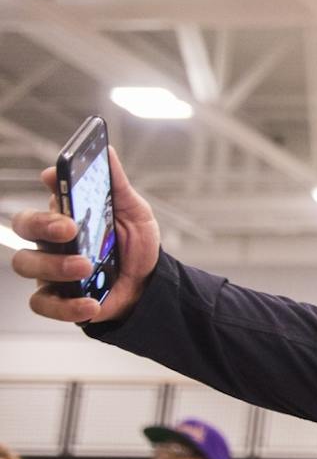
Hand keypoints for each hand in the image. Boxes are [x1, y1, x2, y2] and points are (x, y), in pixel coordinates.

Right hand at [10, 148, 161, 325]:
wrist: (150, 286)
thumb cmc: (134, 247)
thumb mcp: (134, 214)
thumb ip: (117, 186)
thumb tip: (107, 152)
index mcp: (66, 215)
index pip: (45, 196)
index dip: (47, 187)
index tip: (55, 178)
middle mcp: (50, 241)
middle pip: (24, 226)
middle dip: (42, 224)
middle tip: (69, 228)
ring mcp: (50, 270)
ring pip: (25, 263)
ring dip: (54, 265)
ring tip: (86, 266)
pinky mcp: (58, 299)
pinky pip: (44, 303)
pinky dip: (65, 306)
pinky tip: (91, 303)